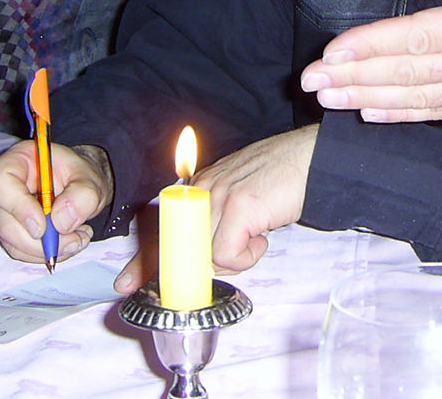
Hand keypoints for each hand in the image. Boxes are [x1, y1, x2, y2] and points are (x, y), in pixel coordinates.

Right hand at [0, 140, 110, 265]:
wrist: (79, 185)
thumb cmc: (78, 175)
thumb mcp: (89, 177)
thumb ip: (83, 194)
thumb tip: (62, 222)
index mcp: (16, 162)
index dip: (18, 208)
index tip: (43, 226)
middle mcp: (2, 189)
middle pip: (6, 224)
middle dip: (42, 242)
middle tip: (74, 240)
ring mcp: (4, 213)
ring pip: (14, 244)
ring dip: (49, 250)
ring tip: (79, 238)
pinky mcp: (12, 232)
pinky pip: (24, 252)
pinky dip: (50, 253)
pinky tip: (70, 242)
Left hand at [111, 126, 317, 294]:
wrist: (314, 158)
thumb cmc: (284, 178)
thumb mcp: (239, 195)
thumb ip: (217, 220)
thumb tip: (208, 256)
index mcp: (199, 186)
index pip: (163, 227)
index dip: (145, 260)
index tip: (127, 282)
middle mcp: (202, 188)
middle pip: (177, 246)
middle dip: (184, 271)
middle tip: (191, 284)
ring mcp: (219, 195)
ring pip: (206, 254)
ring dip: (233, 258)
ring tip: (255, 237)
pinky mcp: (239, 206)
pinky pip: (228, 254)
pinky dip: (247, 257)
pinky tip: (263, 236)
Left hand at [299, 0, 441, 121]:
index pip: (420, 37)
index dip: (374, 44)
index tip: (334, 49)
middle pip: (408, 73)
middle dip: (355, 76)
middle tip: (311, 81)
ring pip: (417, 97)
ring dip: (369, 98)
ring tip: (328, 99)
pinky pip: (439, 111)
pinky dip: (402, 114)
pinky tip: (370, 114)